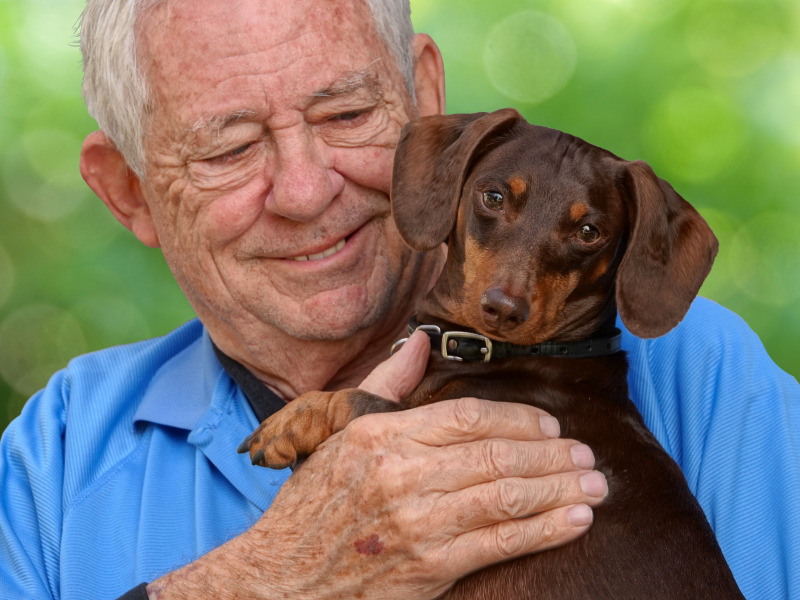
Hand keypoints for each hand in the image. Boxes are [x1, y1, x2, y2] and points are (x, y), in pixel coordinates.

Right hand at [147, 331, 605, 599]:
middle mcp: (399, 472)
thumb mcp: (341, 434)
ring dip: (559, 490)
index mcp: (380, 433)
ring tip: (595, 488)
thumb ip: (387, 384)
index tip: (551, 425)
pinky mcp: (427, 566)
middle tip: (587, 458)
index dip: (519, 419)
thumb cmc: (313, 506)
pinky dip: (543, 530)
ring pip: (505, 495)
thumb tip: (420, 342)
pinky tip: (573, 522)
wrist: (280, 581)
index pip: (467, 415)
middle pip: (496, 454)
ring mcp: (415, 521)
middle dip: (553, 455)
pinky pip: (498, 543)